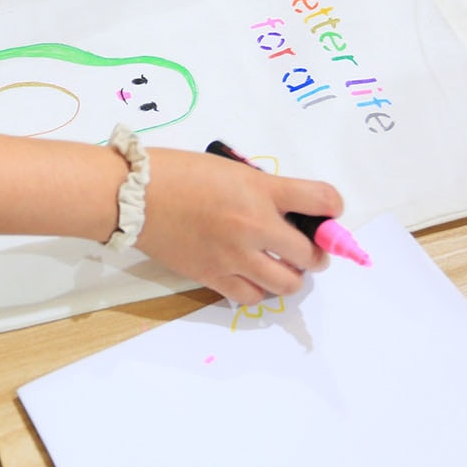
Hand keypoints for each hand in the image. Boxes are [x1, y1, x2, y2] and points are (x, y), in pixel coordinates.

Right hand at [134, 149, 338, 305]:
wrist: (133, 196)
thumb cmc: (177, 173)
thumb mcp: (230, 170)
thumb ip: (262, 190)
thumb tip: (289, 212)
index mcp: (261, 190)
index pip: (322, 200)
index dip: (333, 207)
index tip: (328, 212)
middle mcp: (255, 225)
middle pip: (311, 253)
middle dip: (316, 253)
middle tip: (307, 248)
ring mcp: (235, 257)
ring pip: (288, 283)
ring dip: (292, 276)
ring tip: (282, 266)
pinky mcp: (213, 278)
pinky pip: (252, 296)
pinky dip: (259, 290)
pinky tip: (253, 277)